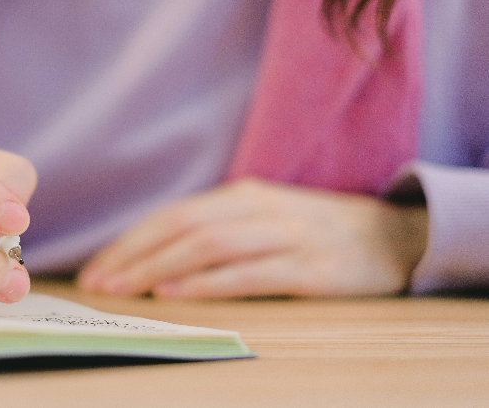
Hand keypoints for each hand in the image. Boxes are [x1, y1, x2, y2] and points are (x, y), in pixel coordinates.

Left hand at [77, 179, 427, 298]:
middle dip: (133, 256)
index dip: (130, 242)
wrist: (393, 236)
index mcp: (241, 196)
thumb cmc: (314, 231)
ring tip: (125, 290)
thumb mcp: (262, 218)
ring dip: (159, 268)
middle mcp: (258, 209)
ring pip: (209, 246)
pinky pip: (249, 273)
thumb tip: (154, 258)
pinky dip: (208, 283)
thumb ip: (216, 230)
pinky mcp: (311, 268)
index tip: (96, 268)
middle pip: (182, 227)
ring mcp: (285, 236)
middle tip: (98, 284)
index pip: (171, 216)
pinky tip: (176, 293)